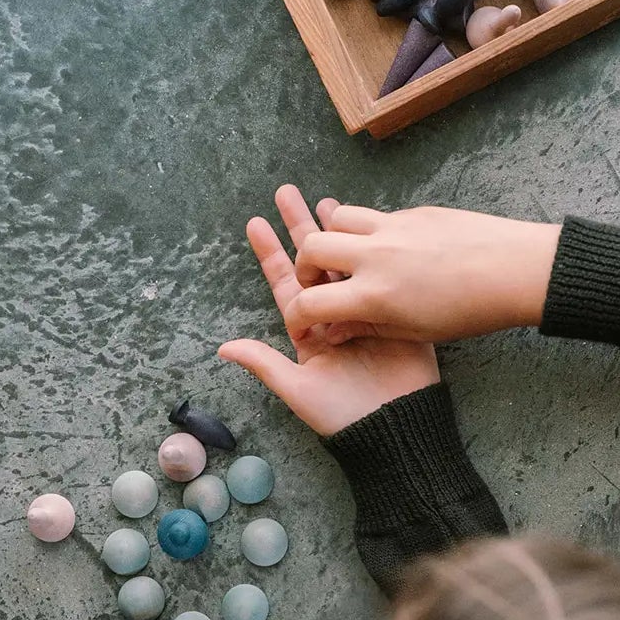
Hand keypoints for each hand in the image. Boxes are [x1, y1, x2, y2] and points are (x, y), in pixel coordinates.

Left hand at [219, 186, 440, 437]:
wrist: (396, 427)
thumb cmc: (343, 415)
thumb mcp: (299, 390)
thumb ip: (264, 364)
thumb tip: (223, 347)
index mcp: (310, 333)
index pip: (287, 285)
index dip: (272, 254)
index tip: (257, 223)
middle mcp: (334, 318)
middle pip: (314, 266)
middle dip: (300, 229)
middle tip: (287, 192)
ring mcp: (366, 314)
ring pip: (346, 265)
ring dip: (336, 233)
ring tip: (326, 199)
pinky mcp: (395, 315)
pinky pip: (381, 276)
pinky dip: (374, 250)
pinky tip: (369, 226)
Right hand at [279, 189, 560, 351]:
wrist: (515, 270)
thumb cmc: (470, 310)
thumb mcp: (414, 331)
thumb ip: (366, 326)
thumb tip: (331, 329)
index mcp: (374, 295)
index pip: (310, 303)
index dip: (298, 318)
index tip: (304, 324)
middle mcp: (375, 255)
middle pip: (311, 247)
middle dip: (304, 267)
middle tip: (318, 283)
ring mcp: (392, 227)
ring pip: (337, 218)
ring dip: (330, 237)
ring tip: (345, 259)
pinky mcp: (412, 212)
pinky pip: (372, 214)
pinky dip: (364, 230)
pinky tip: (384, 250)